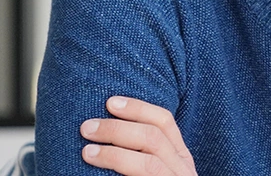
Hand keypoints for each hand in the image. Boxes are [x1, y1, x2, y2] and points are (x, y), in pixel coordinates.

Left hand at [80, 96, 196, 175]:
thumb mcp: (152, 172)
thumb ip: (140, 154)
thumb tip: (101, 129)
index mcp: (180, 158)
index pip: (164, 122)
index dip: (138, 108)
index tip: (110, 102)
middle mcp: (183, 171)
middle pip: (153, 138)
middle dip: (117, 129)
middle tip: (87, 128)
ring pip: (149, 163)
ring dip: (114, 153)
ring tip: (87, 152)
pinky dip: (121, 171)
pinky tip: (97, 173)